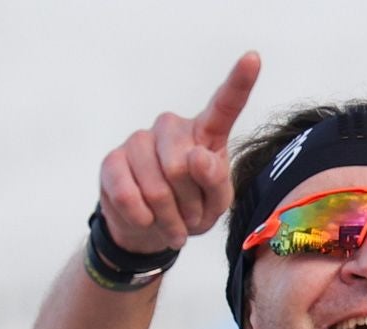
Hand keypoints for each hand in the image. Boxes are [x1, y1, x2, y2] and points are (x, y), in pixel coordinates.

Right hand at [98, 52, 260, 254]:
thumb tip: (198, 156)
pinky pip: (129, 197)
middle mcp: (171, 128)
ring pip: (156, 189)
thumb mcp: (216, 204)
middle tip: (188, 216)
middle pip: (181, 169)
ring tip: (171, 223)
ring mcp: (139, 141)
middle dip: (188, 206)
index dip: (239, 83)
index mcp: (205, 134)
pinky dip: (143, 220)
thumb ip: (216, 181)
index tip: (253, 58)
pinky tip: (147, 220)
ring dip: (168, 219)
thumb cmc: (190, 210)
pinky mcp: (113, 161)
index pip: (224, 106)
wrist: (150, 231)